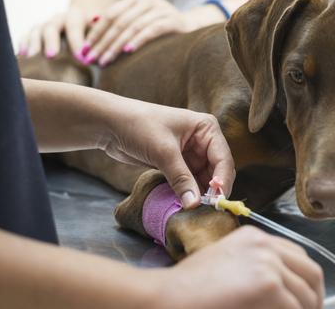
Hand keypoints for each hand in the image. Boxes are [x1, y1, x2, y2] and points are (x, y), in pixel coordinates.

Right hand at [17, 7, 96, 59]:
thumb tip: (104, 54)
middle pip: (52, 26)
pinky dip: (24, 43)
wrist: (85, 23)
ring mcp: (47, 24)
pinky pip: (27, 35)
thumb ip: (101, 42)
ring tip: (32, 56)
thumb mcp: (101, 35)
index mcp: (78, 16)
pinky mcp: (37, 32)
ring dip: (35, 43)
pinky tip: (22, 55)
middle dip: (52, 41)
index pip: (75, 26)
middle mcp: (60, 18)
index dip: (77, 41)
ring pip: (38, 30)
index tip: (81, 58)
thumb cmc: (97, 36)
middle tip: (52, 56)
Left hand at [82, 0, 224, 66]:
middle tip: (91, 60)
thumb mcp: (139, 23)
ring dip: (115, 45)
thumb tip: (90, 35)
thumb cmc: (160, 30)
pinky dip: (137, 40)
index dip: (95, 33)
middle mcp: (148, 0)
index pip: (110, 15)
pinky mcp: (173, 20)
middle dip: (103, 42)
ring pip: (132, 27)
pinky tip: (127, 52)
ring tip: (105, 61)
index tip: (84, 50)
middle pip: (119, 21)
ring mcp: (161, 8)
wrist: (193, 28)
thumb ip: (119, 26)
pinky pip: (151, 30)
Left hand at [99, 97, 234, 208]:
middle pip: (217, 171)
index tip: (218, 201)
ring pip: (204, 179)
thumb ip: (181, 178)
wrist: (110, 124)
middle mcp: (203, 140)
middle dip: (213, 190)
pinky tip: (186, 204)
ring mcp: (191, 153)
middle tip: (208, 210)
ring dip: (201, 193)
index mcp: (207, 128)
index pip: (223, 159)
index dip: (222, 181)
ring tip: (197, 211)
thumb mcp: (163, 152)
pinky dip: (188, 193)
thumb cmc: (139, 126)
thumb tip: (194, 204)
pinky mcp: (178, 163)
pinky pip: (189, 181)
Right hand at [147, 226, 324, 308]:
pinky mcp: (268, 284)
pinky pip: (294, 308)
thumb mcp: (225, 264)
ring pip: (307, 293)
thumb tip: (278, 290)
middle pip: (310, 272)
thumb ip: (253, 268)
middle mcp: (265, 245)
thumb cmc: (188, 289)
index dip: (306, 281)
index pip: (298, 256)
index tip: (307, 299)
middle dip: (314, 297)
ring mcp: (268, 262)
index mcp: (255, 237)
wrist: (168, 298)